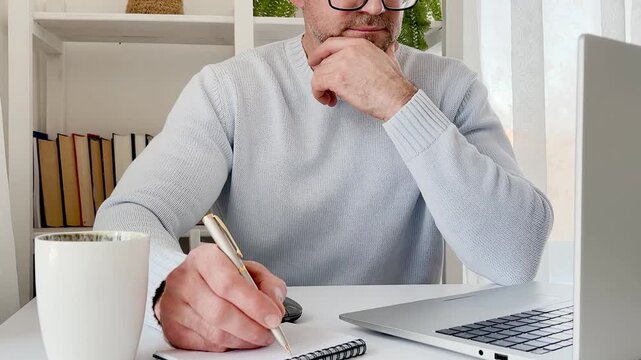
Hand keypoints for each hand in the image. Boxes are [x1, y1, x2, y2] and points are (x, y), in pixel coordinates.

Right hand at [154, 244, 286, 351]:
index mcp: (204, 258)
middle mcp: (184, 279)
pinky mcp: (172, 328)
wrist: (190, 281)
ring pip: (215, 333)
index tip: (273, 317)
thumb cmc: (221, 275)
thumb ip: (268, 284)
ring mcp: (174, 305)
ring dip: (243, 340)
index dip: (255, 304)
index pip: (228, 283)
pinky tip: (238, 337)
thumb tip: (275, 307)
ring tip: (257, 335)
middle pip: (221, 312)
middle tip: (268, 331)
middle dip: (252, 327)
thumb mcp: (249, 269)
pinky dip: (228, 345)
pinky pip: (206, 345)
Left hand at [308, 37, 417, 120]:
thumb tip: (390, 48)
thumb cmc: (394, 84)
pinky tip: (329, 100)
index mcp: (360, 44)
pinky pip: (316, 84)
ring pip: (318, 74)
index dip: (319, 54)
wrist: (397, 98)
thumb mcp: (390, 59)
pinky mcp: (337, 79)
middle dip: (323, 77)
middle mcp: (349, 50)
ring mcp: (342, 63)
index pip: (330, 44)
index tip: (315, 63)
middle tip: (329, 89)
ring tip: (331, 98)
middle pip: (323, 62)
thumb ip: (386, 51)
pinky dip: (319, 94)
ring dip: (321, 88)